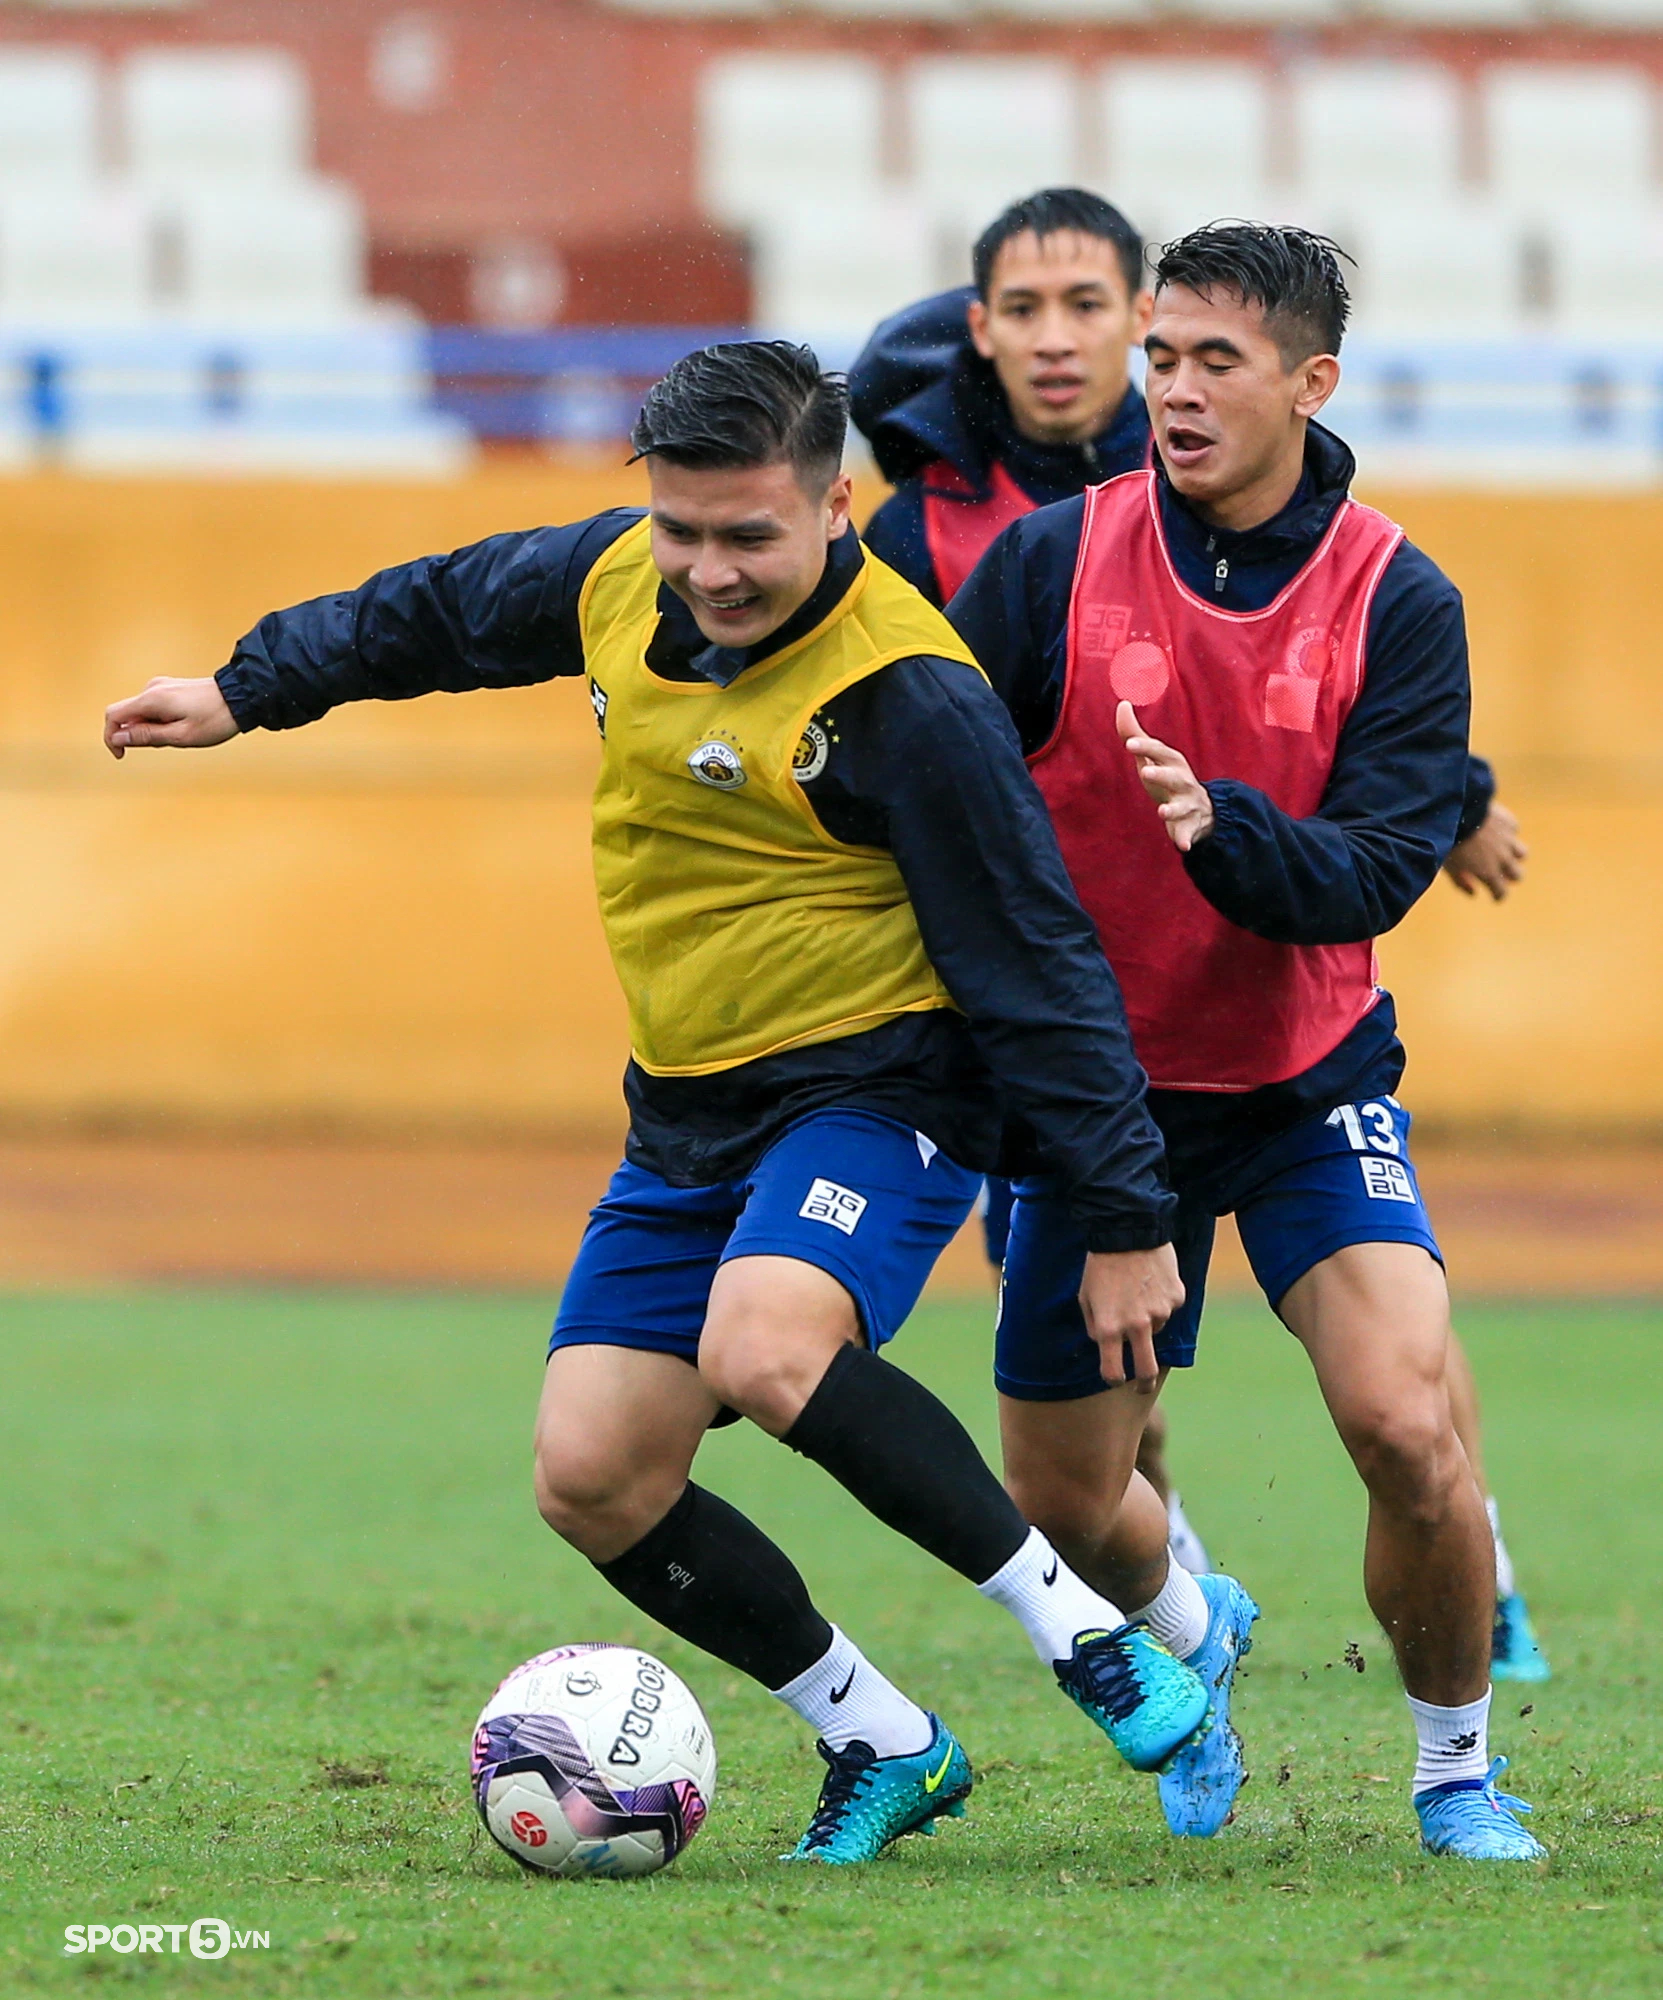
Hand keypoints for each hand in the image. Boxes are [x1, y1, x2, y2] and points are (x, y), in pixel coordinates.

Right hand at [104, 677, 238, 758]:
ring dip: (152, 729)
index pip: (113, 715)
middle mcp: (152, 688)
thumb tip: (118, 737)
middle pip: (127, 715)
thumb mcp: (180, 736)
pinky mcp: (170, 688)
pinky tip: (184, 725)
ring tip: (183, 732)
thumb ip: (147, 736)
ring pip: (142, 713)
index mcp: (151, 699)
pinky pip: (154, 708)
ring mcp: (161, 686)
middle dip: (139, 734)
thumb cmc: (216, 718)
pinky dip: (161, 721)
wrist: (241, 697)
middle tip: (168, 742)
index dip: (111, 737)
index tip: (121, 753)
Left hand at [1078, 1243, 1184, 1388]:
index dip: (1113, 1379)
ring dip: (1148, 1320)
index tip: (1116, 1379)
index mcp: (1110, 1328)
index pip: (1112, 1372)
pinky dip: (1160, 1300)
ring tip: (1136, 1291)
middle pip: (1147, 1370)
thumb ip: (1095, 1326)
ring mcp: (1160, 1313)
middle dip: (1145, 1384)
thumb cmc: (1100, 1266)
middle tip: (1143, 1387)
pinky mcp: (1176, 1298)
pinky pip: (1169, 1308)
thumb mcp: (1085, 1298)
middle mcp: (1137, 1325)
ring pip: (1156, 1329)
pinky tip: (1150, 1281)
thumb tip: (1105, 1345)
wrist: (1128, 1231)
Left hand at [1116, 700, 1213, 851]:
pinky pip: (1188, 833)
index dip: (1145, 746)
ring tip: (1162, 811)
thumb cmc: (1169, 778)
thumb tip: (1122, 704)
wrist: (1202, 809)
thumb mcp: (1152, 757)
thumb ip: (1135, 734)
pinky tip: (1183, 846)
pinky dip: (1185, 838)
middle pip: (1174, 775)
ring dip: (1172, 808)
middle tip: (1144, 771)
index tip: (1129, 743)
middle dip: (1161, 773)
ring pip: (1182, 805)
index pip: (1159, 751)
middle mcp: (1182, 781)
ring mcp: (1187, 803)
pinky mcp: (1189, 825)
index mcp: (1172, 762)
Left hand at [1443, 799, 1526, 900]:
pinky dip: (1508, 832)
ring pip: (1523, 854)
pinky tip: (1498, 829)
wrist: (1459, 813)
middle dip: (1510, 877)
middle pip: (1518, 875)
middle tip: (1500, 873)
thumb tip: (1474, 893)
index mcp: (1489, 873)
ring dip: (1514, 855)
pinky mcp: (1509, 823)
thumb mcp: (1450, 868)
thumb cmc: (1450, 843)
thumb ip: (1461, 883)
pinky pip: (1514, 830)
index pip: (1502, 893)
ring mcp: (1509, 840)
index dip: (1498, 895)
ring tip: (1503, 852)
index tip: (1494, 894)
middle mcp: (1504, 859)